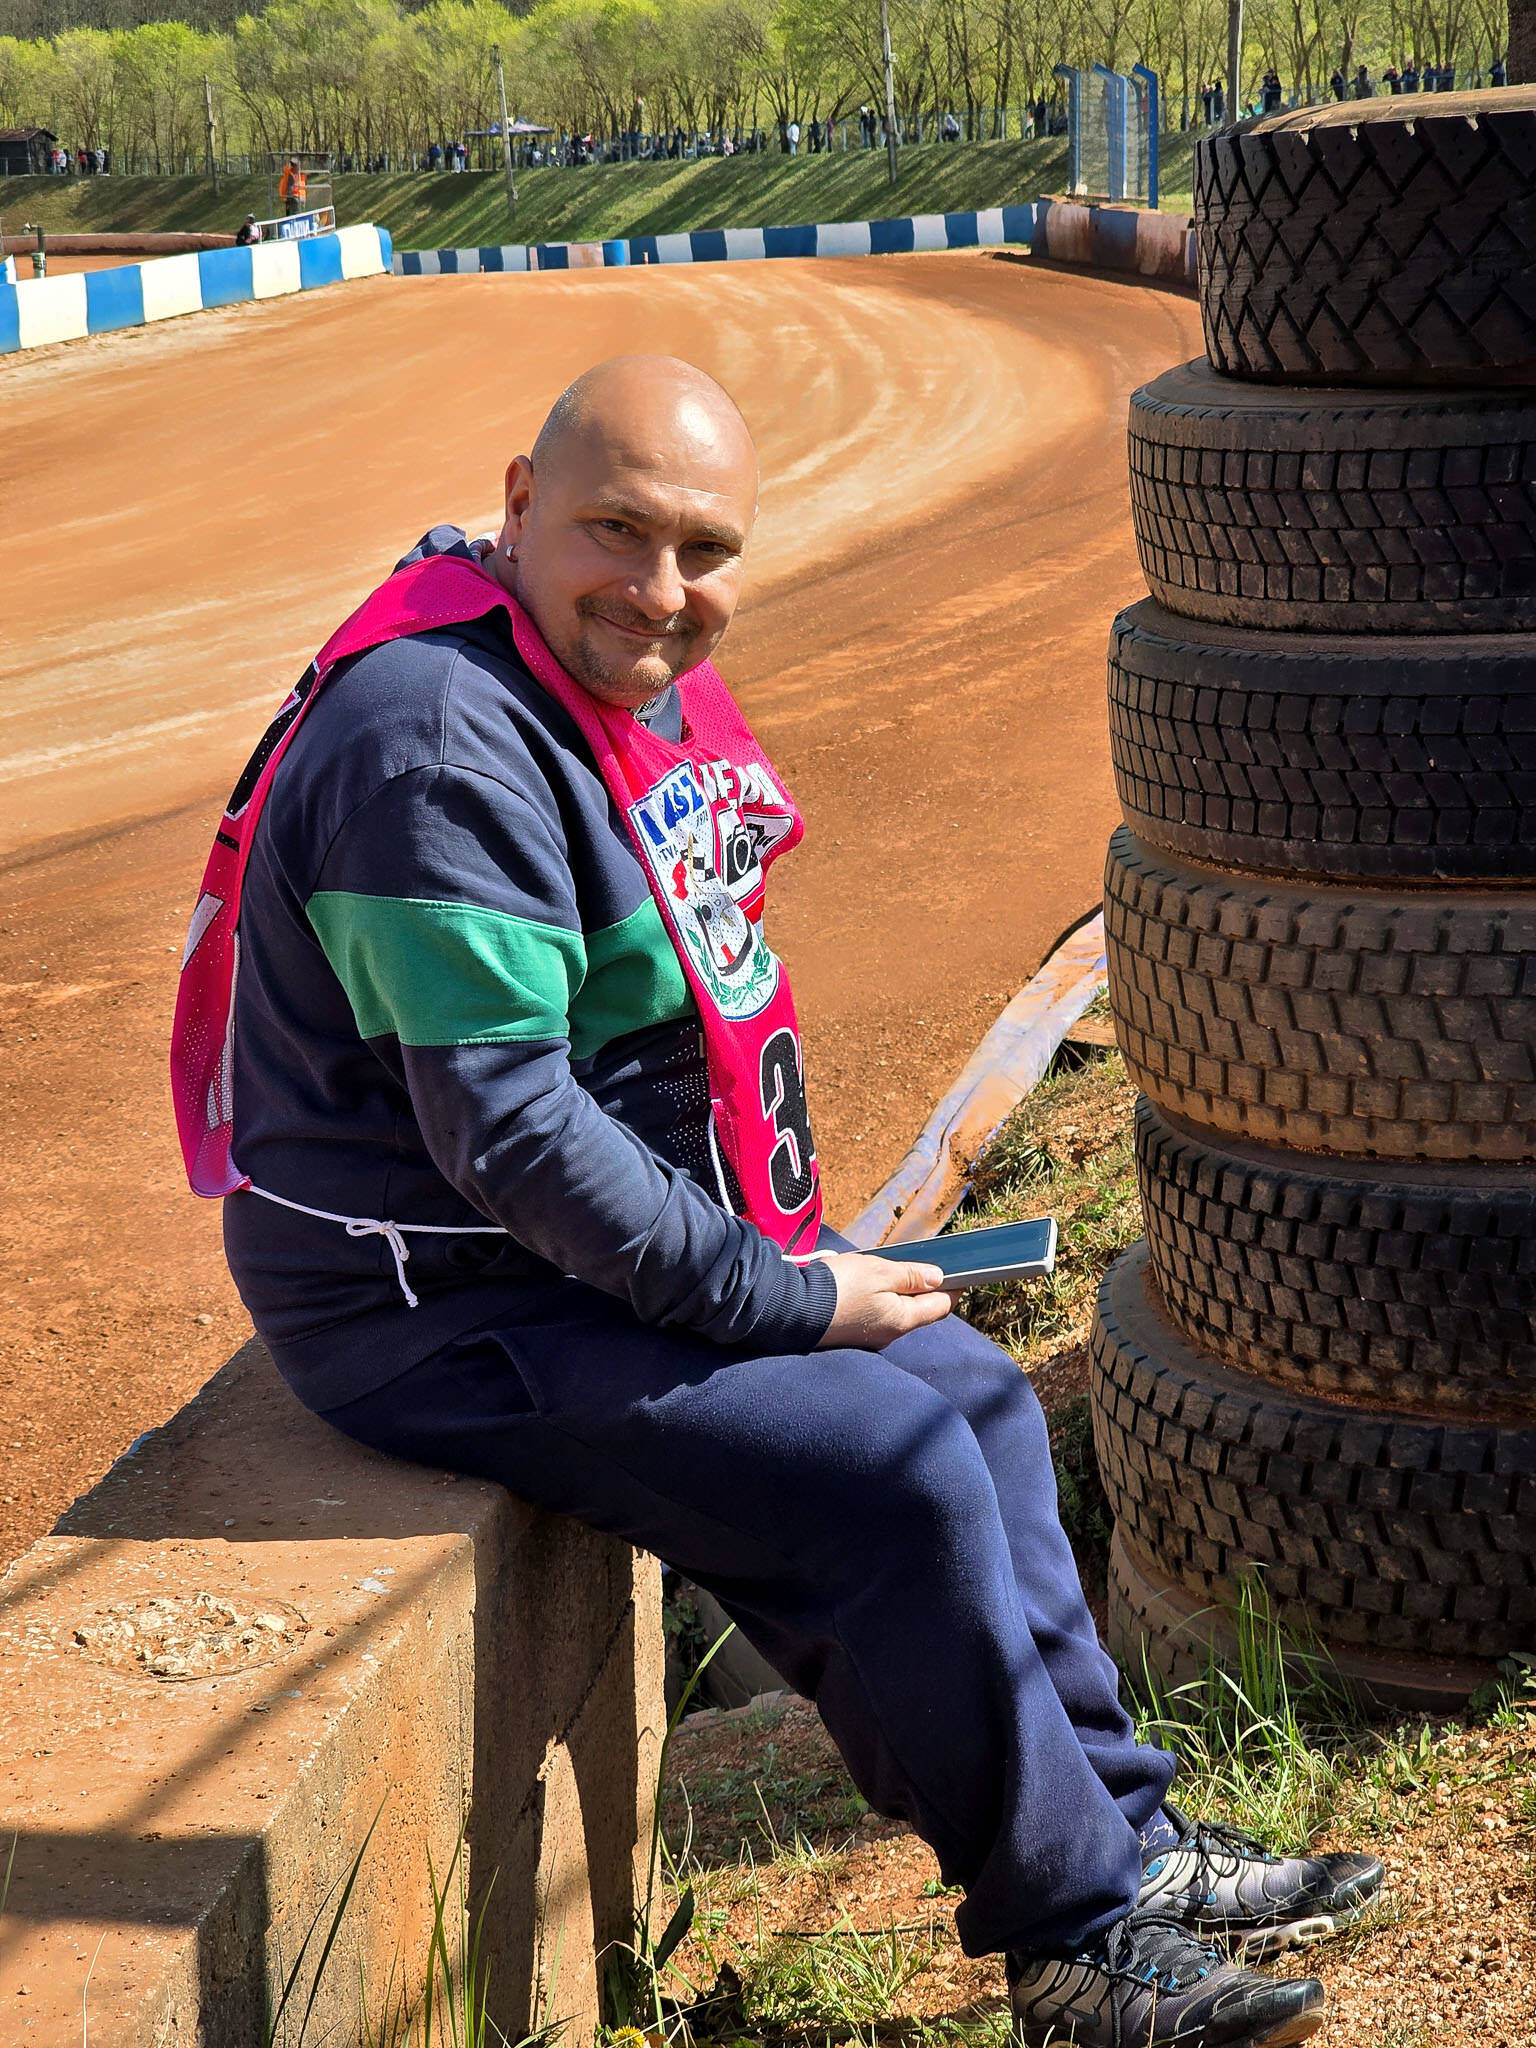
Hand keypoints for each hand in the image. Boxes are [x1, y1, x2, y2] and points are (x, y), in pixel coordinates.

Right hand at [812, 1251, 953, 1350]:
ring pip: (896, 1313)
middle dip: (924, 1290)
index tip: (958, 1273)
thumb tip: (939, 1278)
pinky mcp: (852, 1334)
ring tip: (888, 1271)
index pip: (940, 1307)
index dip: (952, 1288)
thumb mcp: (880, 1271)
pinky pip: (875, 1316)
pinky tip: (866, 1285)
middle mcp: (890, 1334)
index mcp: (902, 1319)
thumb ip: (912, 1275)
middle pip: (918, 1311)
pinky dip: (879, 1300)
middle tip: (920, 1266)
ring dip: (899, 1293)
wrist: (793, 1308)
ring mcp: (870, 1337)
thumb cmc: (839, 1287)